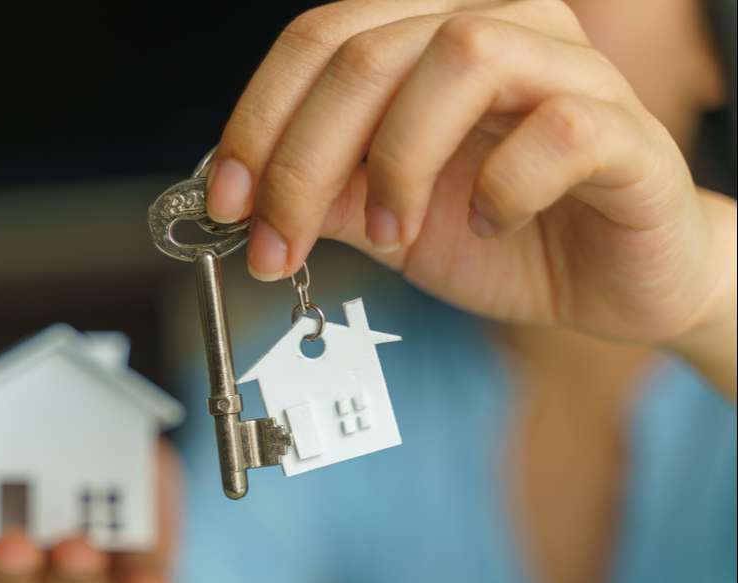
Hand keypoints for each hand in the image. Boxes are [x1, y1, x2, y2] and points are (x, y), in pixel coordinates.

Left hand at [207, 0, 735, 356]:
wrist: (608, 283)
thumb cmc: (505, 235)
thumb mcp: (384, 220)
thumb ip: (322, 196)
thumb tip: (243, 196)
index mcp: (430, 38)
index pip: (321, 39)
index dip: (259, 119)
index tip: (229, 200)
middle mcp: (500, 28)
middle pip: (370, 52)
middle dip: (303, 160)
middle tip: (281, 243)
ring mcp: (569, 70)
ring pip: (462, 57)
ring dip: (399, 163)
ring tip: (390, 233)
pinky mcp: (625, 131)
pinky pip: (557, 129)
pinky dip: (502, 188)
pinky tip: (490, 226)